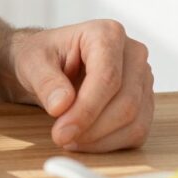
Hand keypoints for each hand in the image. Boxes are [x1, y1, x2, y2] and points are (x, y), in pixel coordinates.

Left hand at [7, 20, 153, 151]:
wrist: (49, 62)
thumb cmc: (42, 57)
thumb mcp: (32, 62)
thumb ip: (45, 81)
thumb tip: (61, 106)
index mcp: (107, 33)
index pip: (107, 77)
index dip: (86, 109)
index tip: (62, 131)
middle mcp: (133, 53)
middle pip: (126, 102)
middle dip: (92, 128)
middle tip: (61, 138)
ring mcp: (143, 78)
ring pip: (135, 120)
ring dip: (100, 139)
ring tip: (69, 139)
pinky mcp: (145, 101)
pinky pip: (137, 131)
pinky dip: (110, 143)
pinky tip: (84, 140)